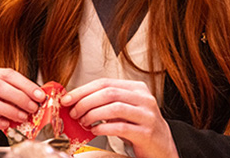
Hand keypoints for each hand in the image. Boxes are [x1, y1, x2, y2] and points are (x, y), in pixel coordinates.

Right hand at [0, 68, 45, 145]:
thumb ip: (16, 95)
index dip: (25, 84)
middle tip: (32, 107)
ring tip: (22, 117)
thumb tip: (38, 98)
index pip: (6, 74)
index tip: (39, 95)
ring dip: (7, 109)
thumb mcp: (2, 99)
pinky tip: (5, 125)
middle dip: (18, 96)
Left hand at [61, 78, 178, 157]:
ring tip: (83, 122)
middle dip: (85, 102)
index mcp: (137, 89)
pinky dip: (103, 128)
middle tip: (74, 112)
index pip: (105, 82)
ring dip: (93, 115)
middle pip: (109, 93)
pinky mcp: (146, 132)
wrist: (162, 146)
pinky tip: (95, 131)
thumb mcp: (124, 110)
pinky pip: (121, 127)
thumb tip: (77, 100)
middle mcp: (144, 99)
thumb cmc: (139, 127)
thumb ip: (106, 103)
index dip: (83, 90)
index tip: (68, 98)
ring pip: (114, 108)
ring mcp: (147, 115)